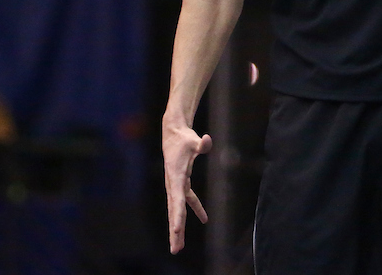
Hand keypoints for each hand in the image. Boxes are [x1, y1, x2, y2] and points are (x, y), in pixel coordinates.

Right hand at [163, 121, 212, 253]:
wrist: (173, 132)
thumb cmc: (183, 137)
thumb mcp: (193, 140)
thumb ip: (201, 143)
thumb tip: (207, 140)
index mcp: (176, 177)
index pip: (177, 200)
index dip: (177, 215)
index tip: (177, 230)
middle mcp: (173, 184)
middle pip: (175, 211)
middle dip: (175, 231)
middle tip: (176, 249)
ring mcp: (176, 185)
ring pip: (178, 210)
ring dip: (179, 227)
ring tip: (179, 246)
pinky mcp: (182, 183)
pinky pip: (187, 200)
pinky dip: (195, 209)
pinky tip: (205, 219)